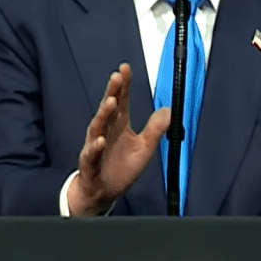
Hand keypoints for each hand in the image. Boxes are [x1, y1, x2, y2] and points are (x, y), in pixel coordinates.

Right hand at [67, 63, 170, 215]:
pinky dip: (96, 147)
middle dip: (112, 92)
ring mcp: (96, 146)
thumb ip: (155, 129)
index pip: (121, 100)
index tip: (125, 68)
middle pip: (108, 108)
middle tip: (117, 77)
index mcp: (119, 125)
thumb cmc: (120, 168)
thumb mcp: (145, 148)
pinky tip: (101, 140)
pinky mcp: (91, 163)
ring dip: (104, 114)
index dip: (123, 84)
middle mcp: (106, 131)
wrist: (103, 192)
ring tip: (110, 102)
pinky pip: (92, 154)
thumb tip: (168, 111)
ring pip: (98, 127)